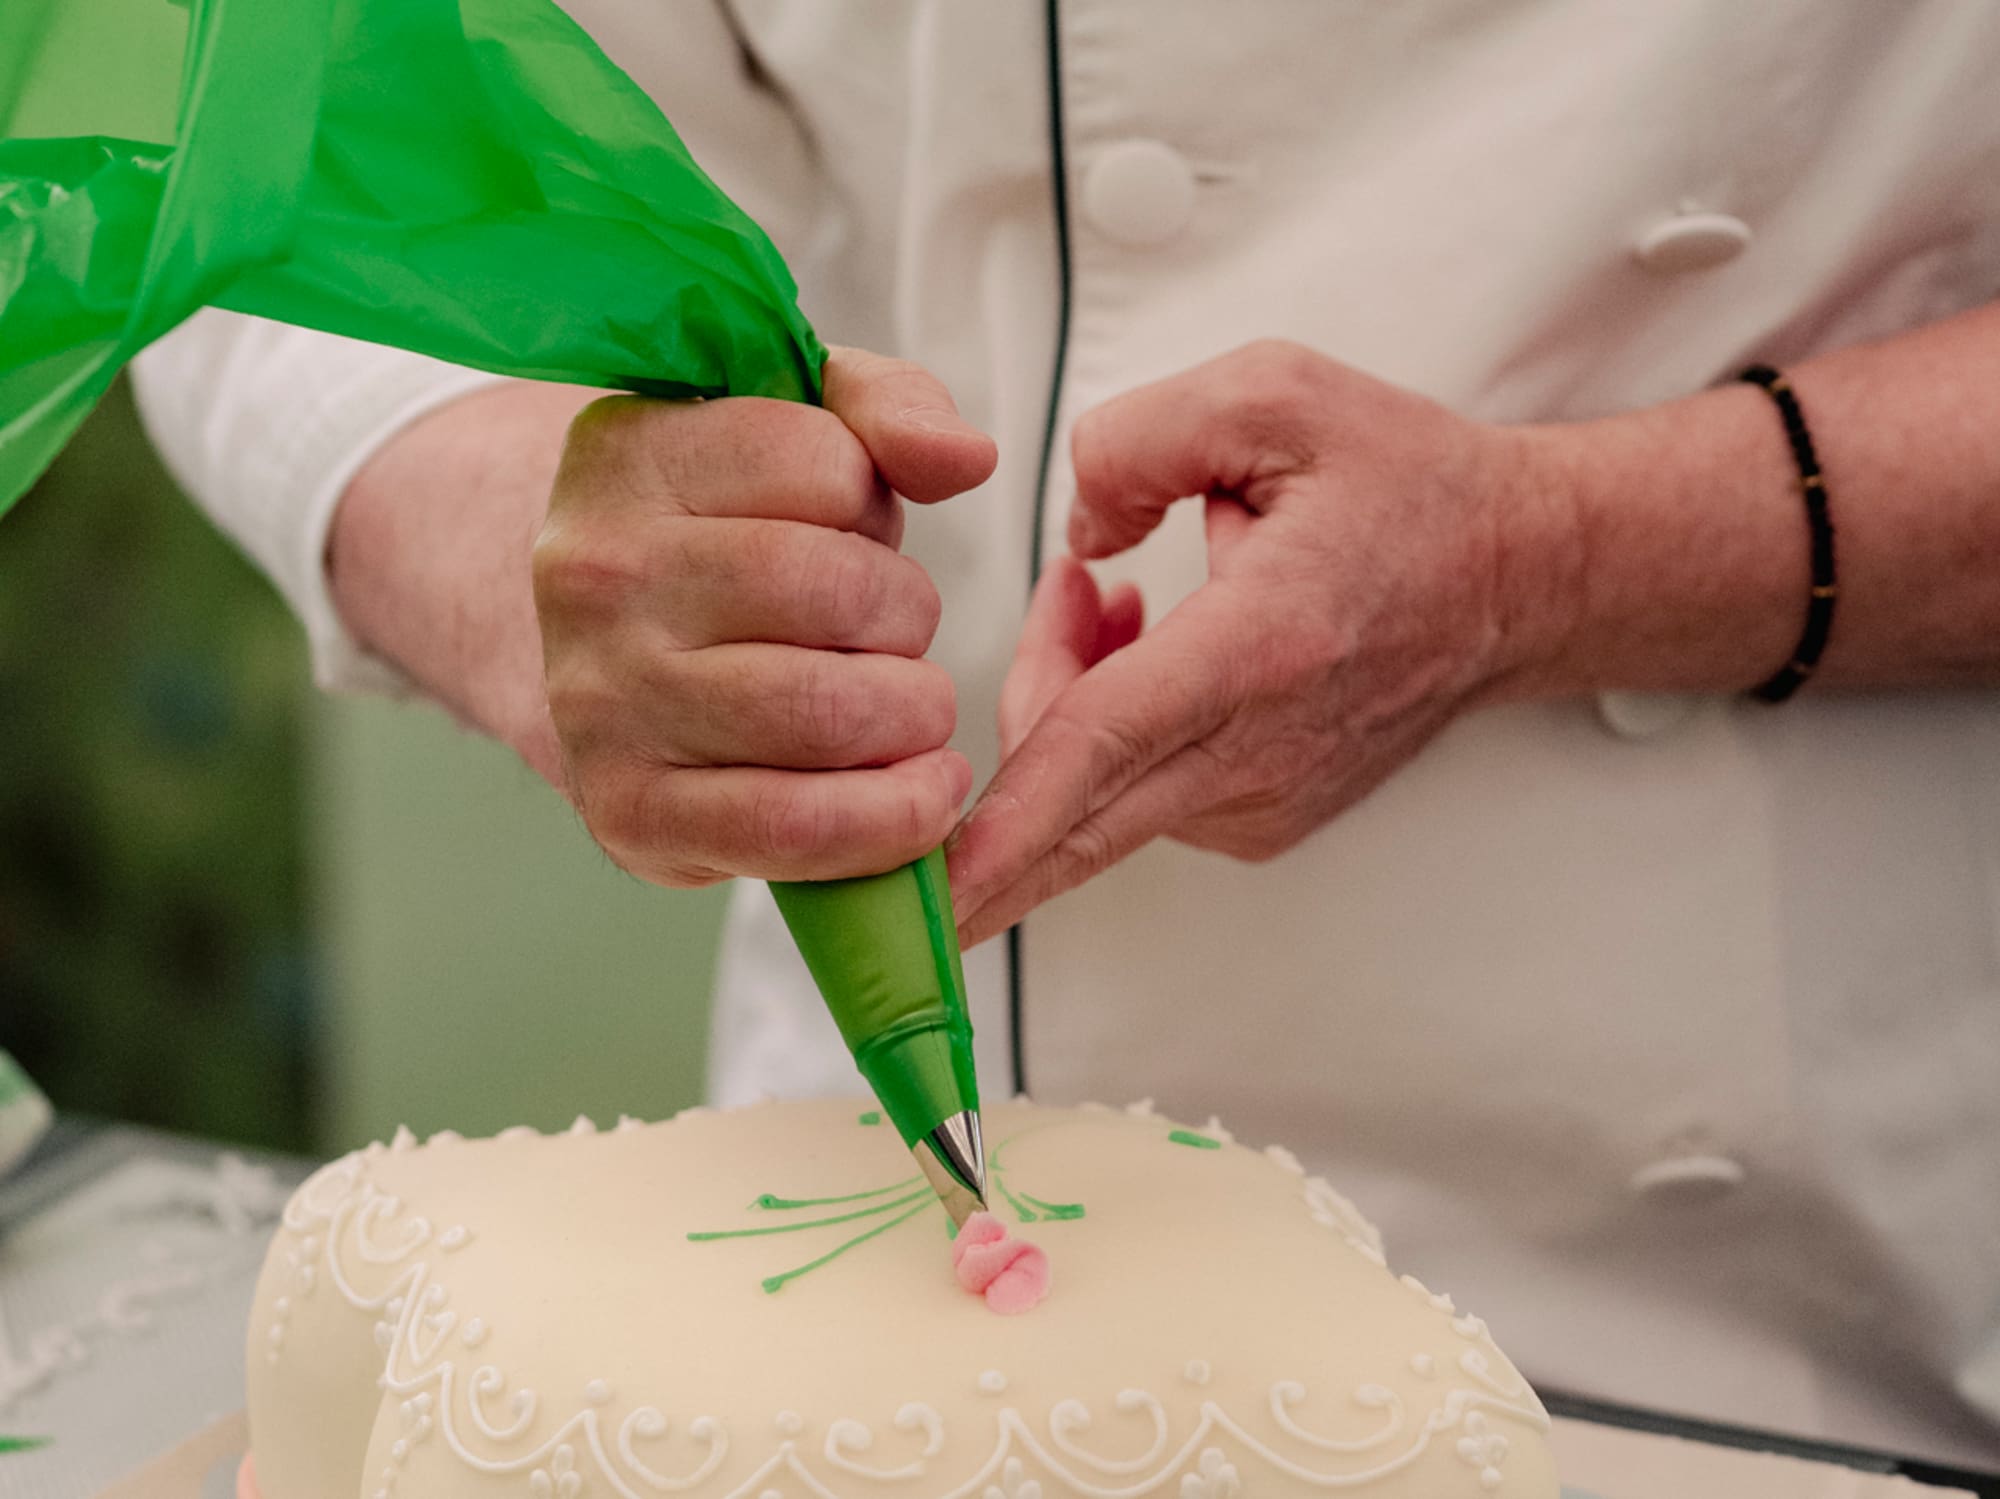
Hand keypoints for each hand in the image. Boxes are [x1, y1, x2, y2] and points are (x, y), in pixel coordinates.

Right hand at [533, 348, 997, 885]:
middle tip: (892, 635)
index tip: (848, 528)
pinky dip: (891, 818)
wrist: (593, 654)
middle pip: (836, 595)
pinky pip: (799, 828)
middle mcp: (600, 578)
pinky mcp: (632, 813)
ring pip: (829, 715)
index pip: (823, 464)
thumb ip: (892, 409)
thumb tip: (967, 456)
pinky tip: (921, 791)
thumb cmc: (721, 537)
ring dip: (911, 717)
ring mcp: (605, 703)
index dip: (873, 500)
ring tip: (905, 708)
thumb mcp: (796, 431)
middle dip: (907, 619)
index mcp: (631, 458)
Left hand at [948, 339, 1577, 944]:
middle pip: (1075, 808)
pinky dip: (1107, 727)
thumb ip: (1140, 439)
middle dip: (994, 752)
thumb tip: (1071, 537)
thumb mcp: (1275, 397)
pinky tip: (1149, 643)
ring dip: (1068, 691)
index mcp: (1263, 649)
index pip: (1104, 748)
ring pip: (1093, 788)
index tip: (934, 898)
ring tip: (1122, 591)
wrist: (1519, 579)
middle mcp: (1260, 753)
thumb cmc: (1407, 487)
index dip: (1007, 826)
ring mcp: (1260, 803)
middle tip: (1070, 599)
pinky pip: (1134, 794)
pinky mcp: (1258, 822)